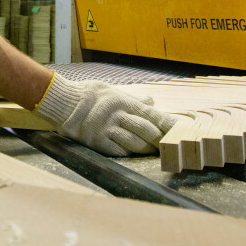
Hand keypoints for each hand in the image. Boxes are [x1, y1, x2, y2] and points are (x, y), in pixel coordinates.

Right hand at [33, 77, 176, 155]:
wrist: (64, 102)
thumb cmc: (90, 95)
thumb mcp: (114, 92)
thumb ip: (134, 100)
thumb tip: (151, 101)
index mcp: (125, 102)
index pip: (153, 115)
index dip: (168, 124)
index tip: (180, 131)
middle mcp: (119, 116)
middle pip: (147, 131)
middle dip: (159, 140)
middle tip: (168, 145)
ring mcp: (108, 129)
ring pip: (135, 143)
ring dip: (146, 148)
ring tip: (152, 151)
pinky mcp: (98, 141)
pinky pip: (119, 151)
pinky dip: (128, 152)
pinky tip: (133, 153)